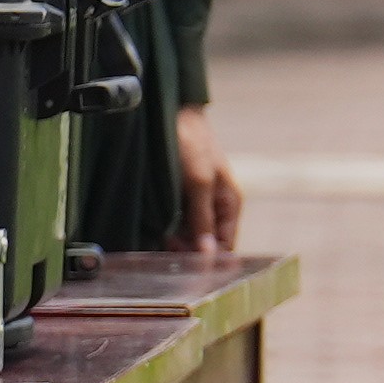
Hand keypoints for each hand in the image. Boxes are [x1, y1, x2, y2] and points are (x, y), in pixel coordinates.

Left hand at [173, 108, 243, 256]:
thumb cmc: (192, 143)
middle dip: (189, 252)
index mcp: (229, 204)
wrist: (169, 112)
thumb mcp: (199, 181)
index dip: (210, 259)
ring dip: (174, 242)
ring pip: (187, 235)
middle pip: (205, 242)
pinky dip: (165, 231)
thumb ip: (203, 218)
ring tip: (160, 245)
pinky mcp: (175, 199)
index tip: (191, 270)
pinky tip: (154, 234)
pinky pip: (173, 223)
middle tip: (168, 258)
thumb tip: (207, 253)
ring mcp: (194, 203)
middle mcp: (213, 207)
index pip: (225, 245)